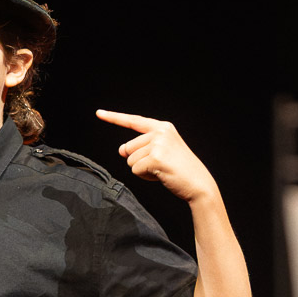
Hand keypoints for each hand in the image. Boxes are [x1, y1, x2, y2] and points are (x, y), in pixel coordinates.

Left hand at [96, 108, 217, 201]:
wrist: (199, 184)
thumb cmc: (179, 170)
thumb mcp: (161, 153)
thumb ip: (141, 147)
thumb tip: (121, 150)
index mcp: (163, 127)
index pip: (133, 121)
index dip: (114, 118)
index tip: (98, 112)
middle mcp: (160, 132)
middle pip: (128, 148)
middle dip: (137, 161)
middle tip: (159, 166)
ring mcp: (158, 144)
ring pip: (130, 161)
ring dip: (142, 171)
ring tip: (161, 171)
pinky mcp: (155, 158)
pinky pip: (136, 170)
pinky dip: (145, 177)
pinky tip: (160, 175)